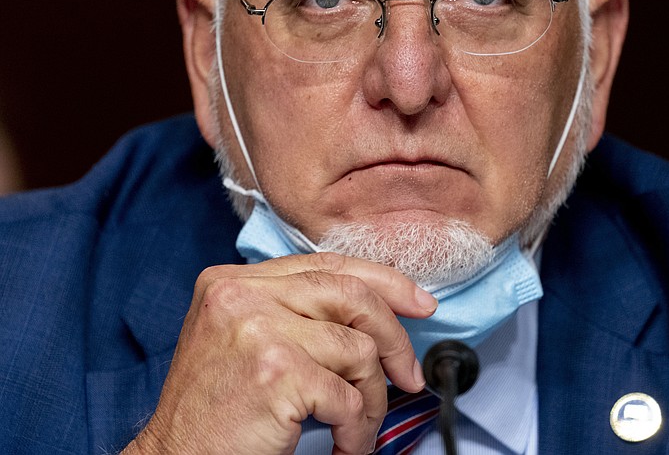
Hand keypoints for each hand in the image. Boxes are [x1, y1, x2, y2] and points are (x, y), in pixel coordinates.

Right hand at [122, 252, 436, 454]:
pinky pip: (349, 396)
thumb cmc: (215, 410)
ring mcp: (258, 330)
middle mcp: (243, 295)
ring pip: (358, 351)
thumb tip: (374, 313)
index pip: (326, 265)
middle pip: (352, 296)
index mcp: (235, 281)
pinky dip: (357, 428)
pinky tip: (343, 443)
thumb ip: (295, 313)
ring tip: (356, 426)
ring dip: (372, 398)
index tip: (419, 302)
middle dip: (394, 338)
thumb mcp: (245, 340)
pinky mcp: (276, 372)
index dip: (383, 281)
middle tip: (408, 375)